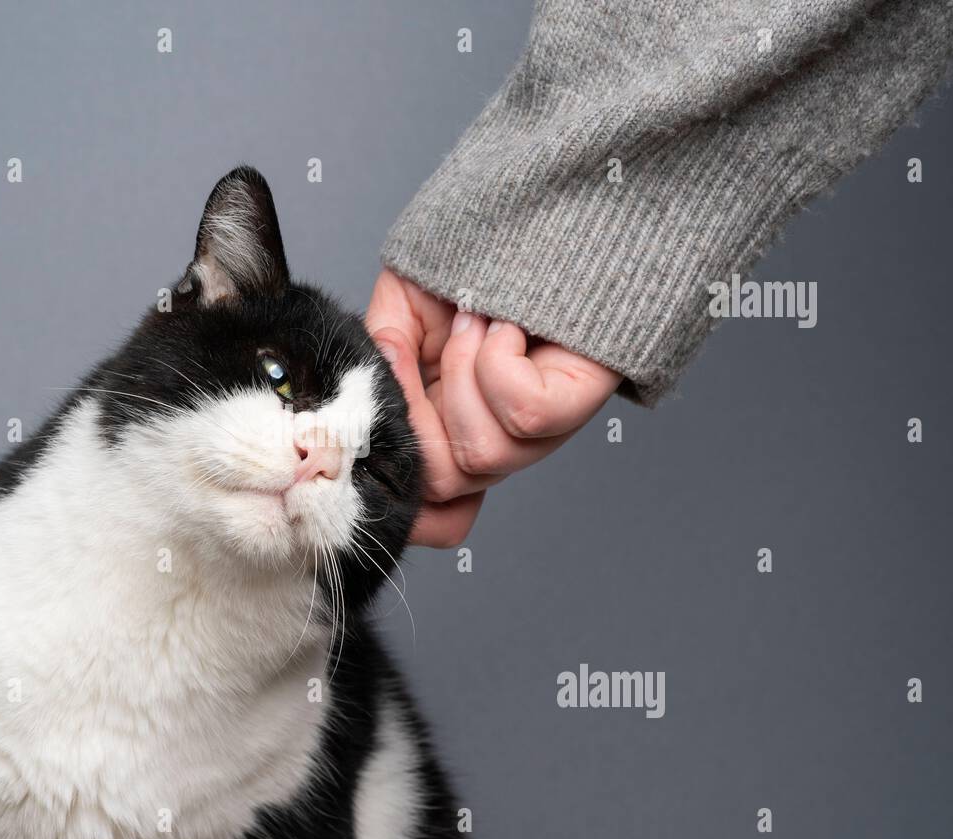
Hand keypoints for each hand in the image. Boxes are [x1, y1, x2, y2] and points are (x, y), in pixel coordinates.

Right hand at [366, 269, 621, 547]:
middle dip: (420, 409)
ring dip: (462, 373)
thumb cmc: (483, 257)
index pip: (434, 515)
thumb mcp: (403, 305)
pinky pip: (525, 416)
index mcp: (450, 427)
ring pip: (481, 454)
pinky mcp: (578, 399)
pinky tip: (506, 328)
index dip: (402, 507)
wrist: (550, 209)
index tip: (375, 444)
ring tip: (476, 321)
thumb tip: (373, 403)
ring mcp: (541, 428)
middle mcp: (498, 439)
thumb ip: (380, 356)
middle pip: (443, 487)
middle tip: (439, 341)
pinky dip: (496, 362)